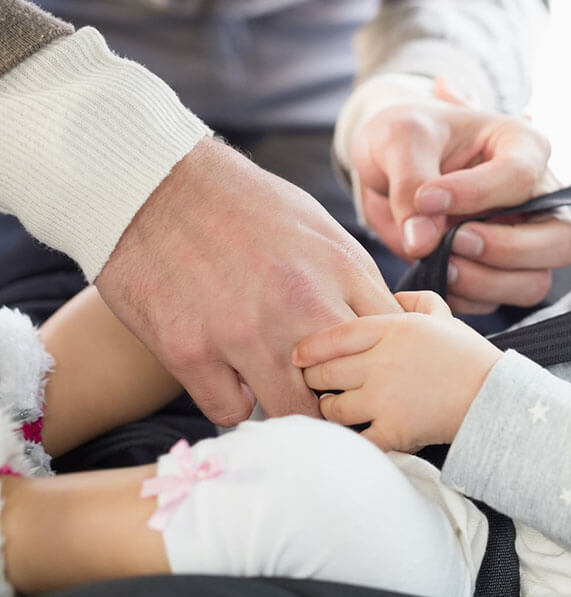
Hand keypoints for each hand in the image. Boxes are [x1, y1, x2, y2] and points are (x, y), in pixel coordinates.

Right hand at [95, 137, 398, 426]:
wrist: (155, 183)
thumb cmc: (244, 203)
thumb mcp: (319, 227)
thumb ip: (355, 279)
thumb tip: (385, 323)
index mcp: (340, 269)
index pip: (390, 341)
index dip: (383, 362)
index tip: (370, 370)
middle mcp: (300, 304)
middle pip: (351, 385)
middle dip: (345, 397)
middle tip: (329, 394)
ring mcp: (245, 332)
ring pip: (294, 413)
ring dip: (291, 408)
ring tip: (282, 393)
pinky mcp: (190, 352)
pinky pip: (230, 411)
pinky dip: (233, 402)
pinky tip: (231, 381)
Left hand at [293, 291, 501, 451]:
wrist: (495, 397)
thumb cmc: (469, 356)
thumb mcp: (443, 316)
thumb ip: (414, 301)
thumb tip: (393, 298)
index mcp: (394, 329)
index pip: (334, 336)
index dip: (309, 348)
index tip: (298, 355)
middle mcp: (383, 362)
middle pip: (325, 373)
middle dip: (315, 380)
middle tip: (316, 384)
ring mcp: (385, 398)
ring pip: (333, 408)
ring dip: (331, 410)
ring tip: (336, 408)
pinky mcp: (393, 431)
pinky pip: (355, 439)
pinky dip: (349, 441)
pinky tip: (351, 437)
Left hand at [349, 101, 570, 313]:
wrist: (386, 164)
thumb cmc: (405, 137)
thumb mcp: (398, 139)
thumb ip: (410, 182)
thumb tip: (423, 241)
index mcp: (523, 146)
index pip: (521, 177)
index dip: (475, 194)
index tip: (426, 199)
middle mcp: (536, 197)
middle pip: (561, 240)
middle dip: (507, 250)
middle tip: (455, 240)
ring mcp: (522, 239)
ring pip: (535, 281)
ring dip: (485, 281)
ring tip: (439, 261)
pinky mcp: (497, 272)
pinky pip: (496, 301)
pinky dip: (464, 297)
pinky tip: (434, 273)